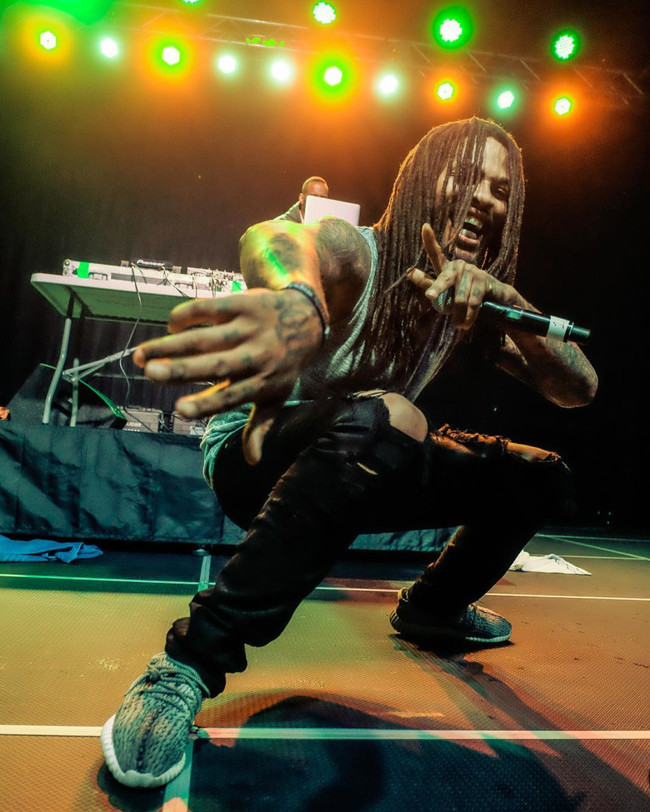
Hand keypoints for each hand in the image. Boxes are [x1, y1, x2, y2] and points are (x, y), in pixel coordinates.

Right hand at [132, 287, 322, 462]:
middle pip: (215, 365)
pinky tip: (171, 326)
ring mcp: (249, 328)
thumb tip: (253, 462)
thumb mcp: (277, 396)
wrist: (306, 318)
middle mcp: (256, 356)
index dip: (206, 405)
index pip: (232, 397)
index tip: (178, 411)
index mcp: (263, 383)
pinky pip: (210, 308)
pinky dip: (187, 315)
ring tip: (141, 355)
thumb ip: (260, 426)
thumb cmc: (284, 365)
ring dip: (171, 345)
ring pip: (205, 337)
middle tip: (149, 374)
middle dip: (181, 370)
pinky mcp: (242, 304)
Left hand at [407, 223, 512, 329]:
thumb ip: (429, 284)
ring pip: (459, 298)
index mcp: (447, 268)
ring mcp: (472, 272)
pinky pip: (472, 302)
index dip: (430, 241)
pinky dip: (468, 315)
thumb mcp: (445, 293)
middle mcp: (459, 266)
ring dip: (458, 314)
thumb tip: (410, 273)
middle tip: (430, 296)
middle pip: (444, 280)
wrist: (496, 302)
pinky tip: (466, 323)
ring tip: (459, 324)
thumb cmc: (465, 297)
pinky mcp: (484, 281)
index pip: (436, 254)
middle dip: (437, 289)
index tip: (424, 226)